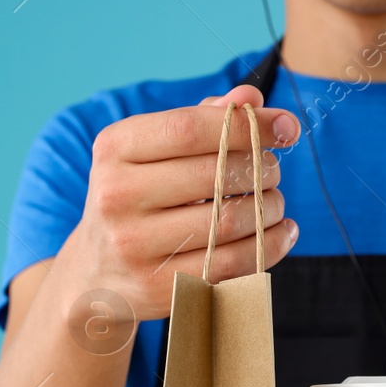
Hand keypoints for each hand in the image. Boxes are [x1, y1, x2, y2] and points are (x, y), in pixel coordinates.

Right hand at [69, 85, 300, 320]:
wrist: (97, 273)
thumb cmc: (138, 198)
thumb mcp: (153, 152)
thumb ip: (202, 120)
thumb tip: (250, 99)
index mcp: (115, 149)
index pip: (190, 128)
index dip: (247, 126)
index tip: (287, 128)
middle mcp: (117, 196)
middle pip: (214, 175)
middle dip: (260, 168)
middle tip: (273, 170)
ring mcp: (135, 246)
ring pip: (228, 221)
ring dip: (268, 207)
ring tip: (274, 201)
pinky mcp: (160, 287)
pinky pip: (231, 264)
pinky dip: (269, 245)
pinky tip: (281, 231)